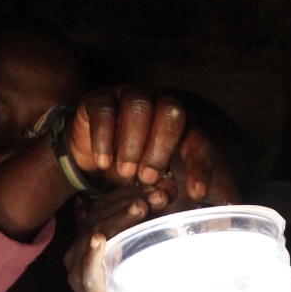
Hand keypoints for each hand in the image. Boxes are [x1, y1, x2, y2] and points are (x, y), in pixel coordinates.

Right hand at [66, 182, 179, 291]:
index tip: (155, 187)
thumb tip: (157, 193)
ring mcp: (77, 267)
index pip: (103, 207)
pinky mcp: (83, 285)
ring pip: (94, 233)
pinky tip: (99, 239)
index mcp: (88, 238)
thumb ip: (139, 226)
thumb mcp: (137, 250)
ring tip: (141, 206)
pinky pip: (87, 265)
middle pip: (99, 216)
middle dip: (128, 202)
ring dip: (118, 218)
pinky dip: (92, 251)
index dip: (127, 194)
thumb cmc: (135, 288)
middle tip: (156, 194)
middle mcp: (77, 250)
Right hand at [68, 86, 212, 201]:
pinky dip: (104, 138)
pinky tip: (103, 163)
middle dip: (161, 148)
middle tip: (147, 178)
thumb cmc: (130, 166)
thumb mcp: (148, 181)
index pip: (198, 142)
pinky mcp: (100, 99)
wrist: (91, 152)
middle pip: (171, 112)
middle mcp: (159, 104)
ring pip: (138, 107)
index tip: (196, 193)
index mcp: (180, 125)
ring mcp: (129, 96)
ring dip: (133, 142)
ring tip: (126, 172)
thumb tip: (168, 194)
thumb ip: (162, 187)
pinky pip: (104, 111)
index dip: (200, 167)